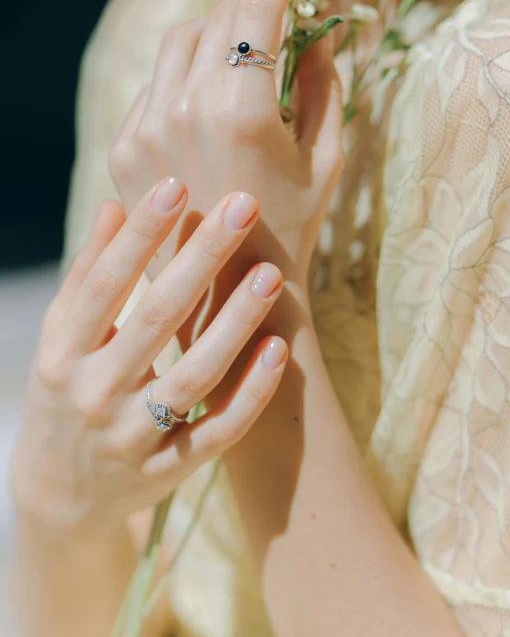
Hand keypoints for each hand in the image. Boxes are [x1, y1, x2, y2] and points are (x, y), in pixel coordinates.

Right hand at [12, 178, 286, 541]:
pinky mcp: (167, 470)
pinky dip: (249, 394)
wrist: (59, 495)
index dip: (139, 235)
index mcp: (61, 355)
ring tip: (269, 273)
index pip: (103, 285)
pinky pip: (217, 432)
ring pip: (193, 376)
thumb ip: (87, 276)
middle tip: (243, 207)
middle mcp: (93, 396)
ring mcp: (132, 438)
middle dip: (200, 259)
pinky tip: (277, 349)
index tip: (176, 186)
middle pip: (154, 319)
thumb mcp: (60, 339)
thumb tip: (114, 207)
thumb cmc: (64, 394)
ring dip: (234, 323)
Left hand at [108, 0, 343, 300]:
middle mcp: (184, 109)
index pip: (259, 9)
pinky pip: (157, 81)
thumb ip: (326, 83)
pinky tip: (213, 86)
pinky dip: (188, 66)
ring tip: (249, 41)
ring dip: (218, 26)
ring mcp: (146, 126)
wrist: (230, 292)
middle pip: (219, 17)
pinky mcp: (125, 144)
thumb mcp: (326, 156)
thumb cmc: (293, 227)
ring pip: (181, 41)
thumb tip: (322, 31)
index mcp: (241, 110)